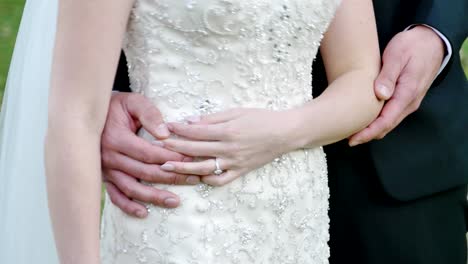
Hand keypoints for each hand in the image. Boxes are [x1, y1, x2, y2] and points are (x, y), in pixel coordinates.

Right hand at [101, 92, 199, 217]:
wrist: (90, 114)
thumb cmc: (117, 107)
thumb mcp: (133, 102)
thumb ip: (149, 114)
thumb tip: (165, 133)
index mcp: (116, 138)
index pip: (149, 153)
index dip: (171, 158)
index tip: (190, 160)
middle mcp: (109, 157)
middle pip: (144, 172)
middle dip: (171, 177)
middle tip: (193, 179)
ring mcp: (105, 170)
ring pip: (132, 188)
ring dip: (154, 197)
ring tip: (175, 201)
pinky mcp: (104, 177)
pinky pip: (115, 195)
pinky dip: (128, 206)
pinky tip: (144, 213)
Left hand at [159, 108, 296, 185]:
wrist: (285, 133)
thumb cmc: (261, 118)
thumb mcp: (237, 112)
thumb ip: (213, 118)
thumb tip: (190, 121)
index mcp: (227, 130)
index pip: (196, 131)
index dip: (178, 129)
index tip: (165, 127)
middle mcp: (229, 148)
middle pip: (195, 149)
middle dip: (173, 147)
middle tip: (155, 146)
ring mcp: (234, 162)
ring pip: (204, 167)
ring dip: (183, 167)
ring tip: (166, 166)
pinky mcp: (241, 171)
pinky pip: (221, 180)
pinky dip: (207, 180)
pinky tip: (196, 175)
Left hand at [349, 25, 444, 145]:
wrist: (431, 40)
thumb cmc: (412, 45)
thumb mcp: (397, 55)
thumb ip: (388, 76)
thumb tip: (380, 95)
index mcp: (407, 93)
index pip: (386, 121)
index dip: (368, 132)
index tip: (352, 139)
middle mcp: (409, 102)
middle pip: (386, 126)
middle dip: (367, 135)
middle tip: (346, 138)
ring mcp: (408, 101)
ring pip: (388, 122)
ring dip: (371, 129)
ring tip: (351, 131)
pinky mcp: (405, 98)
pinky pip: (390, 115)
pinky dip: (377, 120)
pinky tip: (364, 118)